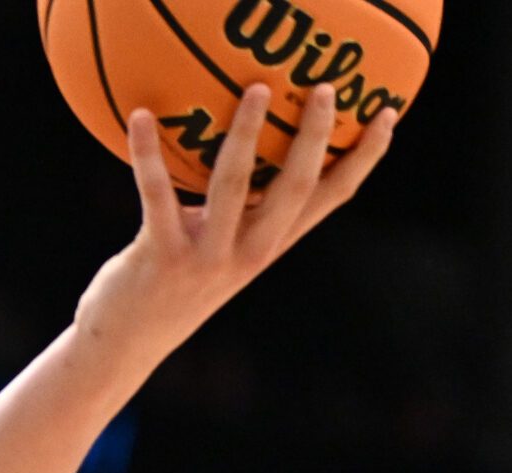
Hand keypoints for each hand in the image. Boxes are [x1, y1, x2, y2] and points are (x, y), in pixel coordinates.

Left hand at [75, 84, 395, 373]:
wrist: (123, 345)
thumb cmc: (170, 285)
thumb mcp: (215, 249)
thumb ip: (234, 210)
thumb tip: (242, 144)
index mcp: (268, 246)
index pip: (329, 199)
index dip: (362, 159)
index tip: (387, 114)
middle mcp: (246, 254)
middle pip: (293, 189)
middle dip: (312, 137)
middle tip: (324, 89)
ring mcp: (205, 257)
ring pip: (234, 186)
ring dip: (245, 134)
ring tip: (255, 90)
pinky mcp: (161, 256)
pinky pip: (157, 194)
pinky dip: (146, 153)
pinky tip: (141, 117)